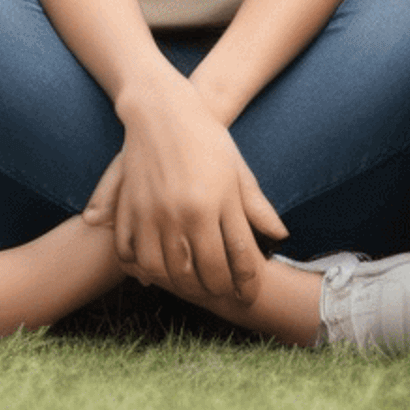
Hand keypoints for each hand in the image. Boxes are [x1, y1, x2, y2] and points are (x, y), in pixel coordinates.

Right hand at [85, 75, 287, 304]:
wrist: (163, 113)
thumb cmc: (209, 140)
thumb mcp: (238, 170)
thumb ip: (256, 207)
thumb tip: (280, 236)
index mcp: (217, 202)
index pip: (237, 256)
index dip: (246, 282)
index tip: (250, 294)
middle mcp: (186, 213)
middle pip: (203, 272)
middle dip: (217, 290)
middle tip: (224, 296)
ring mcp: (154, 214)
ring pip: (168, 272)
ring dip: (183, 287)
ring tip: (195, 289)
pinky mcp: (129, 212)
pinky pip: (133, 256)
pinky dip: (145, 272)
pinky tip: (158, 276)